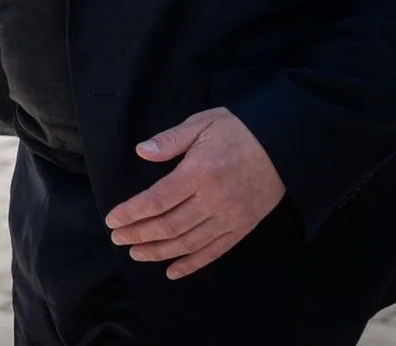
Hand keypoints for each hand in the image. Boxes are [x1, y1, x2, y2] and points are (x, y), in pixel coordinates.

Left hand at [104, 108, 285, 279]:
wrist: (283, 146)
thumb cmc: (238, 130)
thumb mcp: (202, 123)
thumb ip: (171, 140)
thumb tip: (141, 151)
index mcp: (199, 173)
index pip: (157, 200)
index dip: (133, 212)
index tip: (112, 219)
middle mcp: (213, 200)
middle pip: (169, 225)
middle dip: (139, 235)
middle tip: (118, 239)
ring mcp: (229, 217)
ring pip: (188, 243)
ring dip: (159, 252)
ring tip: (136, 253)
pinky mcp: (242, 227)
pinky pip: (214, 251)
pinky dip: (192, 264)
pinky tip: (172, 271)